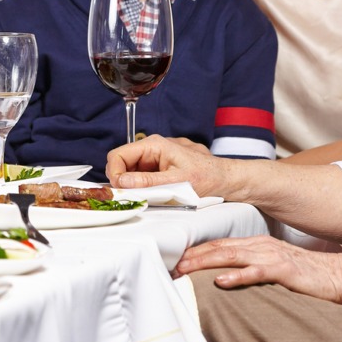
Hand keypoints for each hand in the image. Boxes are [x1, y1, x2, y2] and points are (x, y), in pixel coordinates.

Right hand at [106, 135, 234, 195]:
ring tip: (145, 196)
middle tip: (130, 197)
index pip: (118, 155)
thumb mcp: (176, 182)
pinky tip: (153, 194)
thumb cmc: (208, 177)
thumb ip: (147, 181)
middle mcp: (153, 147)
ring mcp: (156, 157)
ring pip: (131, 171)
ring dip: (133, 185)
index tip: (119, 191)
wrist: (227, 179)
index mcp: (155, 144)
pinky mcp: (160, 167)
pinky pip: (142, 176)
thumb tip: (121, 182)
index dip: (114, 174)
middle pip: (122, 162)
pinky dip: (142, 186)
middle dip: (122, 180)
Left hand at [175, 235, 341, 301]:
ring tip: (184, 270)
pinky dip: (238, 276)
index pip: (219, 244)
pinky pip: (257, 272)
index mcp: (256, 244)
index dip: (195, 250)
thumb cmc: (306, 275)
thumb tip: (225, 276)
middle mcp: (260, 246)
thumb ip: (251, 267)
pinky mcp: (284, 270)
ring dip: (205, 262)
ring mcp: (272, 256)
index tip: (174, 258)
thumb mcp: (274, 267)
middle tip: (169, 264)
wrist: (340, 275)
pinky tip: (221, 281)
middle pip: (219, 247)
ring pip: (231, 256)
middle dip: (192, 255)